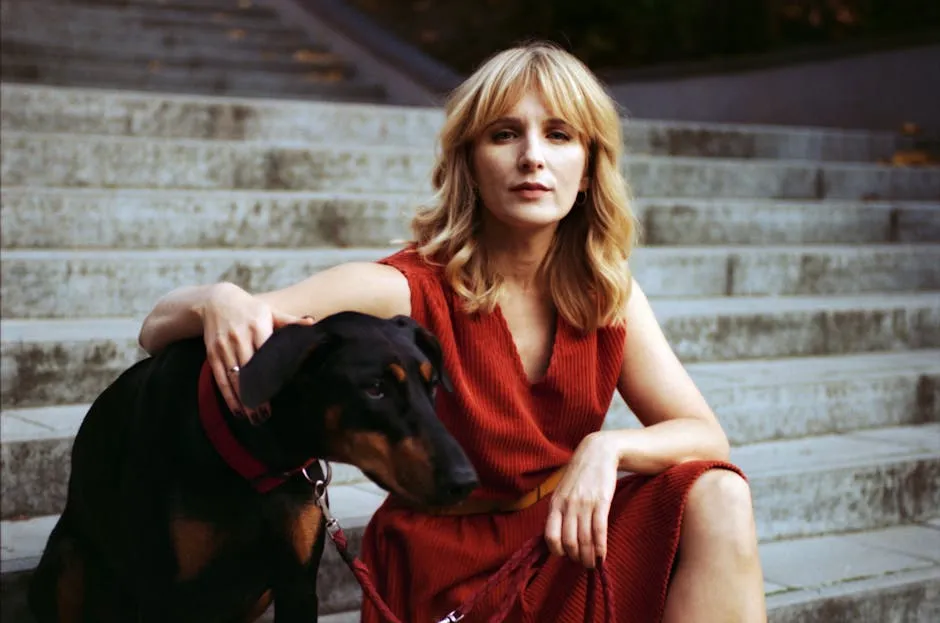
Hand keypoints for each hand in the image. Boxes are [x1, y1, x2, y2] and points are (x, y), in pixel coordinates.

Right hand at [200, 283, 313, 419]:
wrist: (216, 301)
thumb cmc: (250, 309)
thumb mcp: (270, 311)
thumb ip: (289, 320)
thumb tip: (312, 322)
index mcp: (258, 326)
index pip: (267, 354)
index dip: (272, 374)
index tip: (280, 391)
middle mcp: (240, 337)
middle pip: (250, 370)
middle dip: (257, 393)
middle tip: (266, 415)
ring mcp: (225, 346)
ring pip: (235, 378)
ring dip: (243, 400)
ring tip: (254, 418)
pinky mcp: (213, 354)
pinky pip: (220, 378)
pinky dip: (228, 396)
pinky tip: (237, 411)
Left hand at [544, 432, 618, 568]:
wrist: (598, 452)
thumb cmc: (580, 474)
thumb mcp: (562, 490)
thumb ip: (559, 510)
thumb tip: (557, 535)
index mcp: (555, 503)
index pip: (550, 535)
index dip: (557, 551)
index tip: (565, 557)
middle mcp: (567, 505)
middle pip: (568, 541)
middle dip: (576, 557)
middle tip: (583, 564)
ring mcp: (584, 503)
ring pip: (584, 539)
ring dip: (589, 556)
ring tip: (593, 563)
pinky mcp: (601, 501)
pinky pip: (599, 530)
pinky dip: (601, 546)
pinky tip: (603, 555)